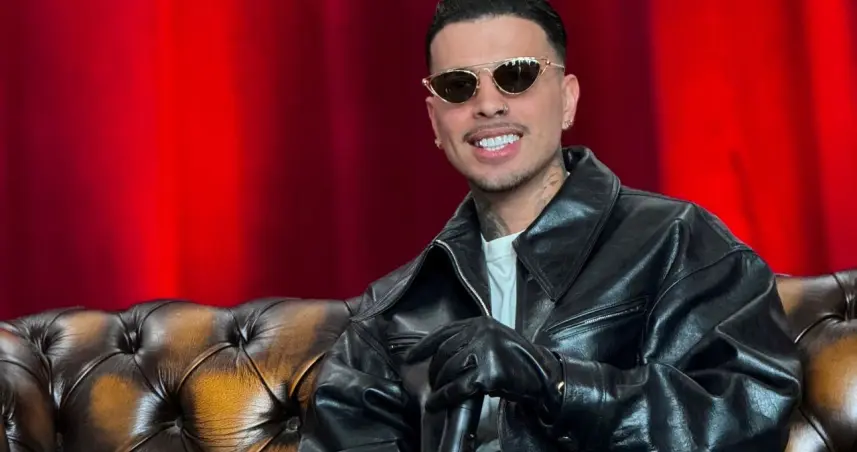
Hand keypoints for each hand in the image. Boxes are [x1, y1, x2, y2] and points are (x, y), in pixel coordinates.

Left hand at [404, 316, 562, 418]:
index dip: (424, 346)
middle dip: (434, 371)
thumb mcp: (493, 340)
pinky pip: (457, 387)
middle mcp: (481, 332)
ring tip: (435, 395)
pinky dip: (444, 397)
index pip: (444, 332)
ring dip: (438, 386)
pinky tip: (437, 403)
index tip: (410, 357)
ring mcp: (485, 351)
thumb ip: (470, 341)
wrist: (543, 376)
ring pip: (448, 370)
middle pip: (444, 353)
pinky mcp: (488, 373)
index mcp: (480, 322)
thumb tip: (440, 356)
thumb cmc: (516, 361)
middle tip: (432, 384)